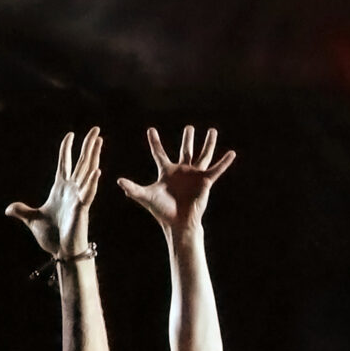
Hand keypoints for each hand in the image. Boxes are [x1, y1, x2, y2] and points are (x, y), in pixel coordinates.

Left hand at [5, 129, 103, 258]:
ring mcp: (79, 197)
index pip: (65, 163)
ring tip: (100, 141)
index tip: (70, 134)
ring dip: (94, 156)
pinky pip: (89, 193)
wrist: (61, 252)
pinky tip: (98, 171)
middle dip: (89, 146)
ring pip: (89, 172)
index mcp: (61, 189)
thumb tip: (9, 209)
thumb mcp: (32, 220)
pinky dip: (92, 183)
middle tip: (96, 130)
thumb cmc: (52, 237)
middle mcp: (73, 189)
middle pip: (82, 162)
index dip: (67, 148)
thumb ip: (22, 211)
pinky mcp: (82, 208)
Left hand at [118, 125, 235, 233]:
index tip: (151, 130)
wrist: (178, 222)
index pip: (159, 153)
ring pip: (202, 155)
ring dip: (208, 143)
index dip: (155, 141)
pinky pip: (216, 169)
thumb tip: (118, 181)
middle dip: (188, 139)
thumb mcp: (145, 196)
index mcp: (167, 172)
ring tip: (212, 130)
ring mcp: (194, 175)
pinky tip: (232, 153)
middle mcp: (182, 171)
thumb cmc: (161, 211)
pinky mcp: (205, 181)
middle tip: (189, 128)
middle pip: (185, 151)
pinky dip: (224, 162)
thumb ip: (132, 188)